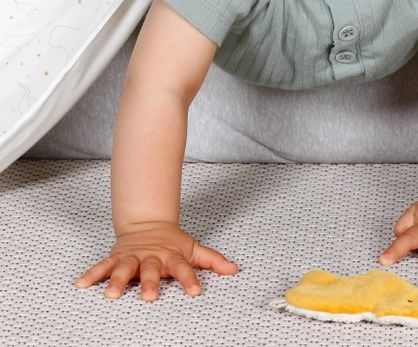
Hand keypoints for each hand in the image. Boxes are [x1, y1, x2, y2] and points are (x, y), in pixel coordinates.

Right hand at [74, 222, 238, 300]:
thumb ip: (212, 261)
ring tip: (111, 294)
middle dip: (151, 283)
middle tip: (151, 297)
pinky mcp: (117, 257)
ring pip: (125, 268)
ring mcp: (133, 257)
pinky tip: (80, 284)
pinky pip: (103, 266)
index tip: (196, 291)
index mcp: (171, 256)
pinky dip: (92, 274)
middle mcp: (151, 257)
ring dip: (118, 280)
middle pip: (152, 270)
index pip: (184, 268)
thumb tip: (234, 269)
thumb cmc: (172, 242)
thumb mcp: (194, 249)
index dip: (190, 279)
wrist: (148, 223)